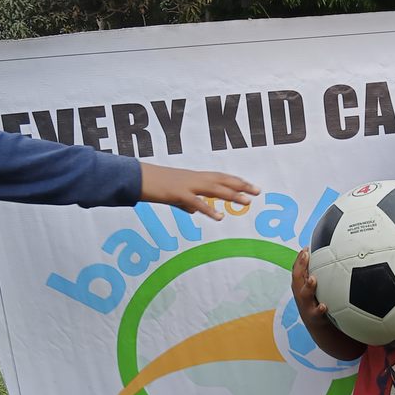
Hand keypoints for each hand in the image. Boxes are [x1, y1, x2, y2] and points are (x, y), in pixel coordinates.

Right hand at [138, 164, 258, 219]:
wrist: (136, 178)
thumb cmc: (154, 185)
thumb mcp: (174, 195)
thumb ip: (186, 202)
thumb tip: (196, 210)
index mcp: (194, 177)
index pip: (220, 177)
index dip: (236, 181)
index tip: (250, 186)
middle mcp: (194, 178)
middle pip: (222, 180)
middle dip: (241, 185)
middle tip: (258, 191)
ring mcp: (187, 185)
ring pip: (214, 189)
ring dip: (232, 195)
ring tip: (247, 202)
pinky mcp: (177, 193)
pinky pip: (196, 202)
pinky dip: (209, 209)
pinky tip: (220, 217)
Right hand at [291, 248, 328, 327]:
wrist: (320, 328)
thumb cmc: (319, 302)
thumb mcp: (317, 288)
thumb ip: (321, 274)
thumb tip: (334, 254)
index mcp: (302, 285)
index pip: (298, 269)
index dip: (300, 259)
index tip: (306, 248)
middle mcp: (301, 294)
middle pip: (297, 278)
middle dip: (300, 266)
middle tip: (306, 256)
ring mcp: (307, 305)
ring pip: (304, 295)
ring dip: (308, 286)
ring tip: (312, 279)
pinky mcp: (314, 317)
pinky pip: (315, 313)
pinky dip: (319, 309)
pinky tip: (323, 306)